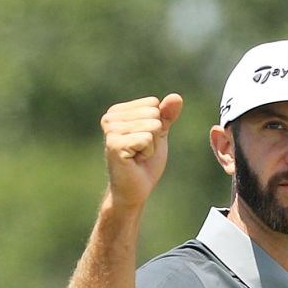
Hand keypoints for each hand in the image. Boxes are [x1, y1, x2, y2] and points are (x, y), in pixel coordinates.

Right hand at [100, 93, 182, 208]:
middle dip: (155, 136)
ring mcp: (111, 131)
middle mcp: (110, 118)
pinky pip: (147, 138)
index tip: (144, 142)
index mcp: (118, 112)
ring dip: (152, 146)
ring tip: (138, 156)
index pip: (153, 104)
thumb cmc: (145, 163)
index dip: (157, 126)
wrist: (135, 190)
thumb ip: (167, 115)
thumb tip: (176, 97)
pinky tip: (135, 160)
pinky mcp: (115, 145)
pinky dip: (148, 152)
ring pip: (152, 126)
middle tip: (142, 151)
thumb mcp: (160, 134)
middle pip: (154, 114)